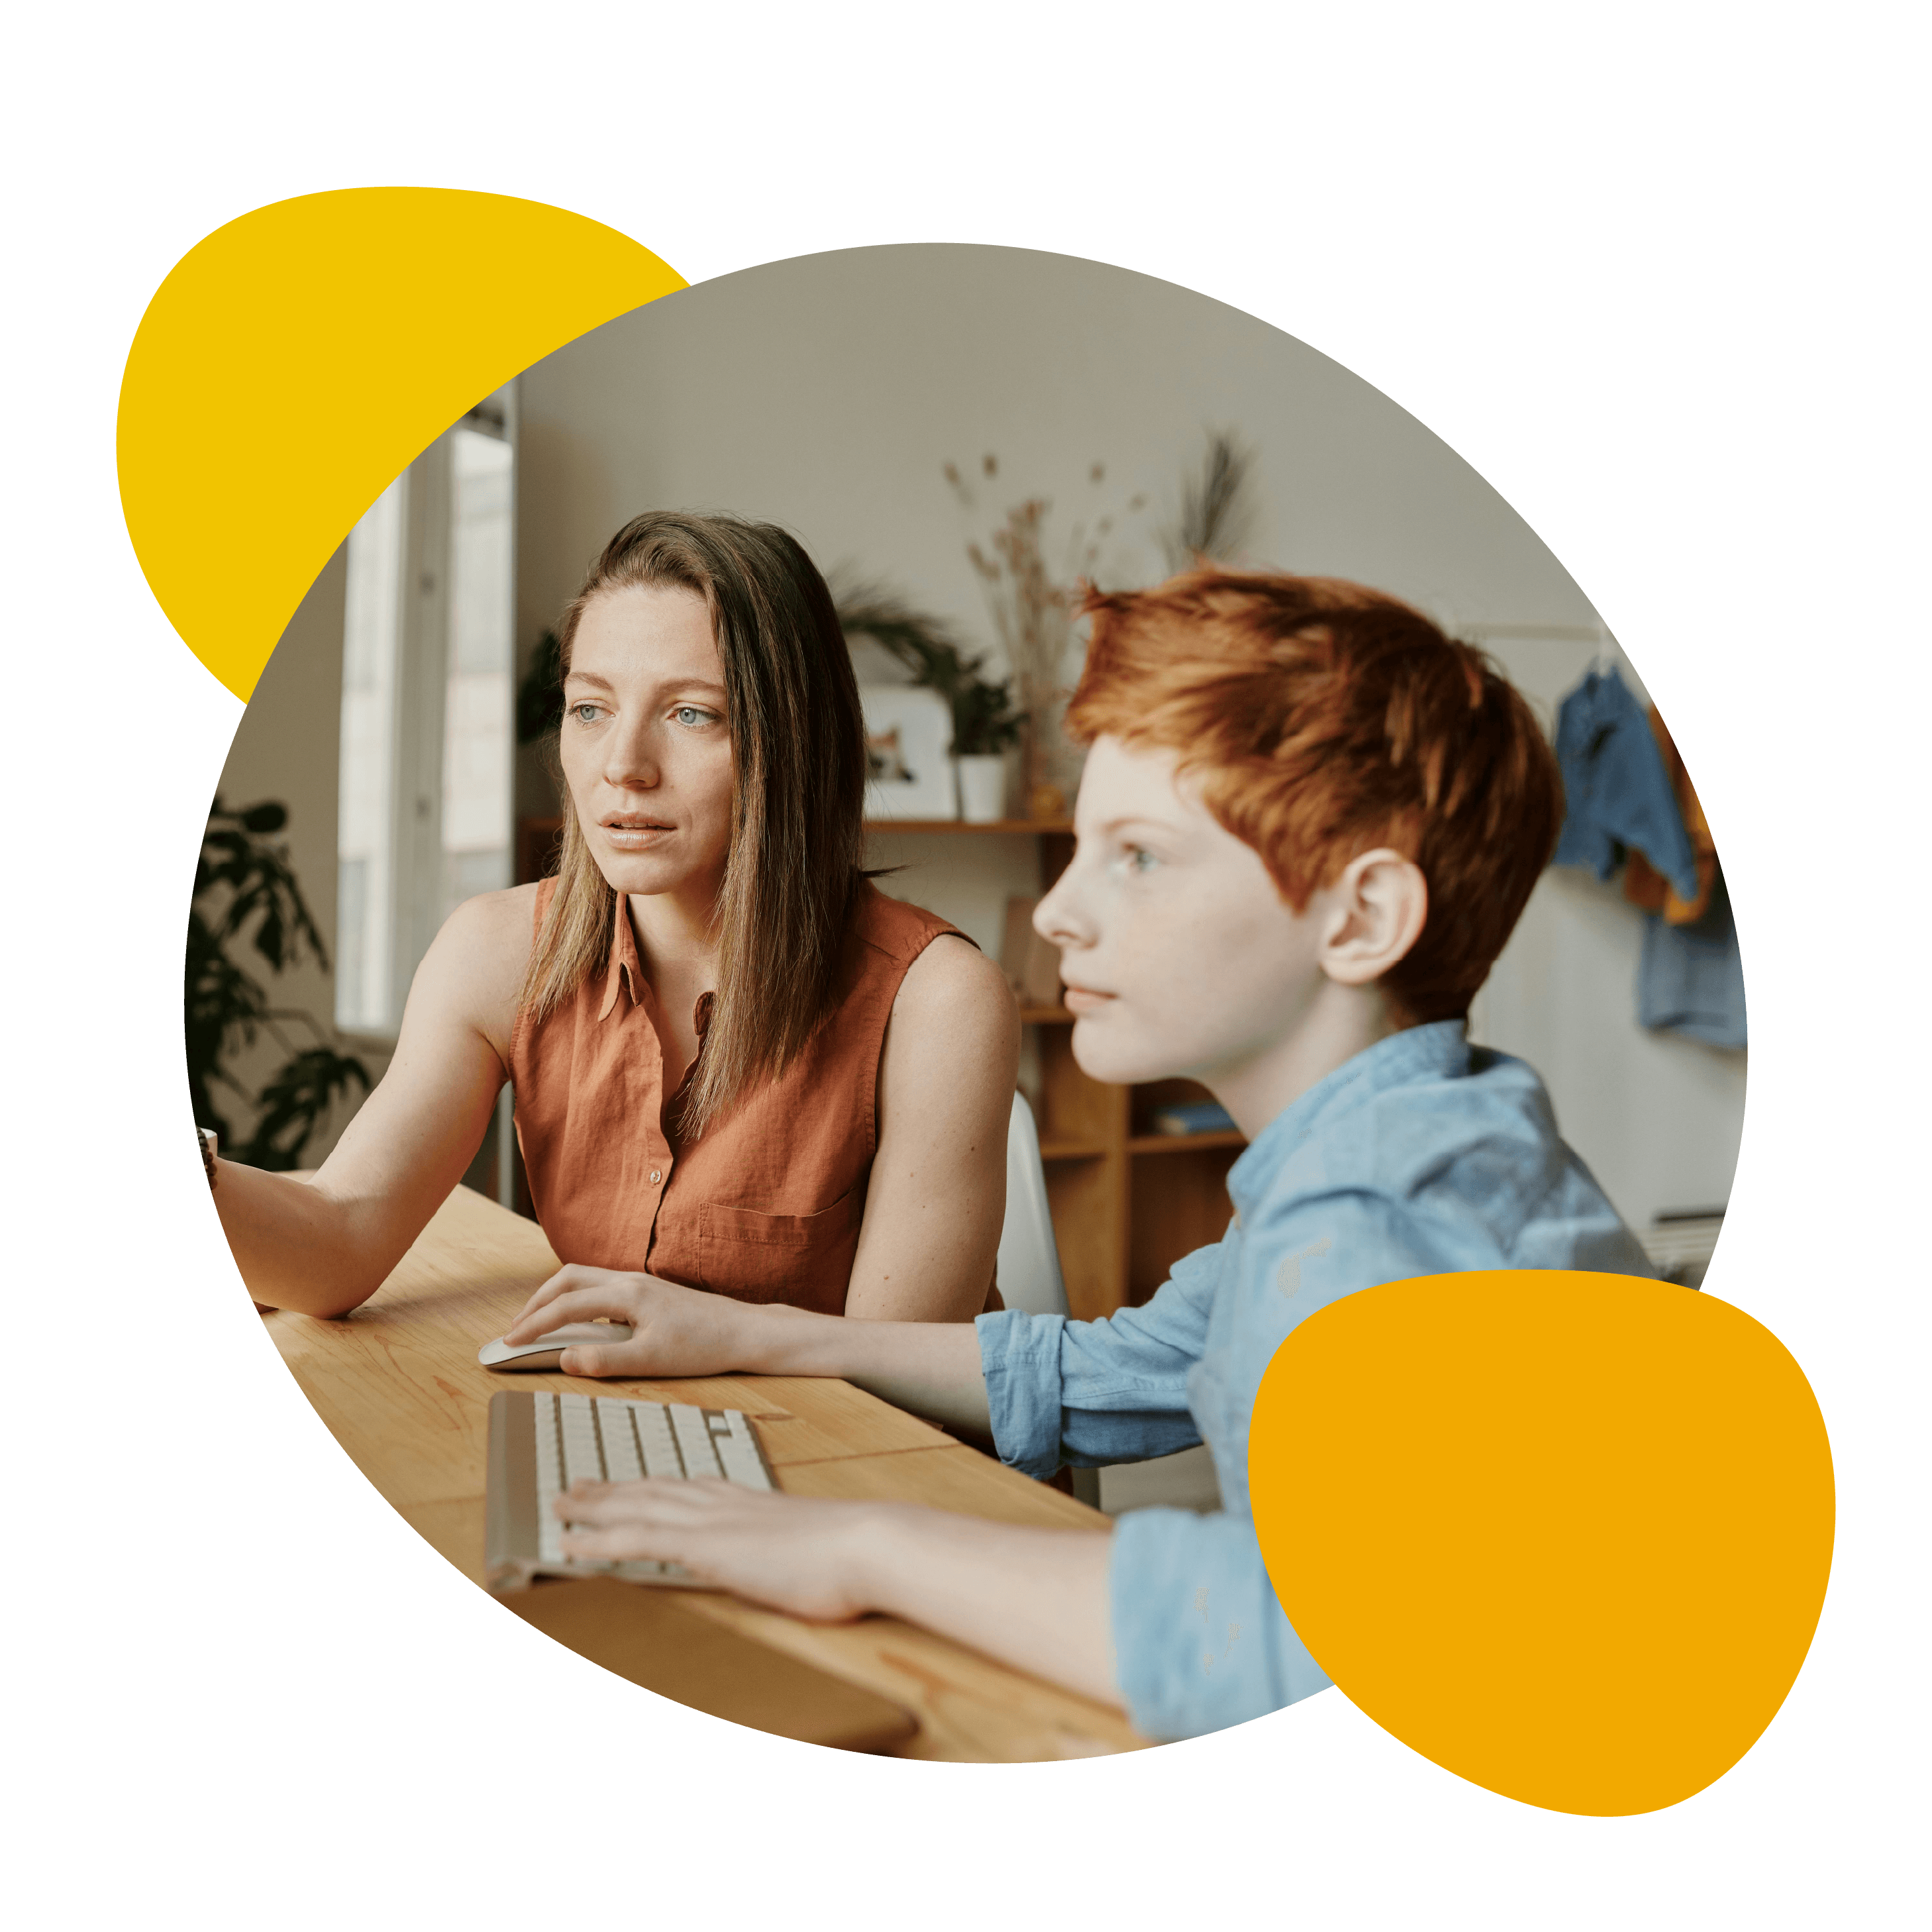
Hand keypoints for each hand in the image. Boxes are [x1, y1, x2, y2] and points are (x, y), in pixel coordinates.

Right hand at [503, 1265, 752, 1377]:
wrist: (744, 1332)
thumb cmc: (704, 1346)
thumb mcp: (652, 1361)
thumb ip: (605, 1361)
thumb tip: (565, 1359)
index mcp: (627, 1295)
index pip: (565, 1305)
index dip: (533, 1324)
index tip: (509, 1342)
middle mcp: (630, 1281)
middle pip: (568, 1278)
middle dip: (536, 1302)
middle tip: (516, 1329)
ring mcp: (640, 1282)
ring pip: (584, 1278)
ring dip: (556, 1297)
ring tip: (539, 1323)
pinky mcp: (649, 1291)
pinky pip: (600, 1286)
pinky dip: (577, 1298)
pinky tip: (580, 1321)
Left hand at [555, 1480, 896, 1621]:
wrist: (867, 1544)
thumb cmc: (853, 1555)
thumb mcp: (814, 1547)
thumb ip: (789, 1549)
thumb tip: (792, 1561)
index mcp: (749, 1500)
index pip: (688, 1487)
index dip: (652, 1485)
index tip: (630, 1483)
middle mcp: (724, 1503)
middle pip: (654, 1488)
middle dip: (612, 1488)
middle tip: (576, 1485)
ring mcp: (713, 1522)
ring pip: (637, 1507)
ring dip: (593, 1506)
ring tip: (560, 1504)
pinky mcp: (706, 1547)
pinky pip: (638, 1541)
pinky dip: (599, 1540)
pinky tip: (571, 1544)